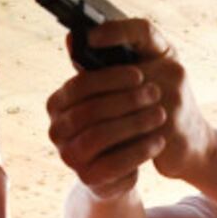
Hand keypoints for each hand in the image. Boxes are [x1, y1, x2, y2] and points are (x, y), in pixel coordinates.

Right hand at [46, 20, 211, 196]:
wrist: (120, 166)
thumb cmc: (118, 119)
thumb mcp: (111, 92)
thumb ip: (99, 66)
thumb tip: (76, 37)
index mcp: (57, 105)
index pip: (78, 87)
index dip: (110, 79)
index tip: (139, 73)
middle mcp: (56, 132)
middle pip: (88, 112)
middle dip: (125, 101)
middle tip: (155, 93)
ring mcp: (69, 158)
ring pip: (98, 138)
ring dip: (133, 124)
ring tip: (160, 114)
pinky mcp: (88, 180)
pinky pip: (113, 164)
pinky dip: (139, 151)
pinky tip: (159, 140)